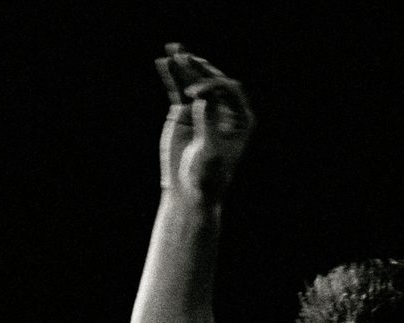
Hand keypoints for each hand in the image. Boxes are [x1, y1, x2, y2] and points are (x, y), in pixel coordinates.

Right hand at [154, 43, 254, 201]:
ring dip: (184, 66)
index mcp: (240, 120)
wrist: (189, 192)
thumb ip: (208, 123)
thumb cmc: (207, 178)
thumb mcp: (210, 151)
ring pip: (194, 82)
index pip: (230, 91)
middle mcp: (224, 111)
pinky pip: (177, 90)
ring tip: (173, 50)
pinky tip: (163, 63)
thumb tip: (203, 98)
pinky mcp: (185, 112)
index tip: (195, 95)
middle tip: (185, 58)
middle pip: (212, 82)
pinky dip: (170, 77)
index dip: (214, 86)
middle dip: (199, 69)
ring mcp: (204, 109)